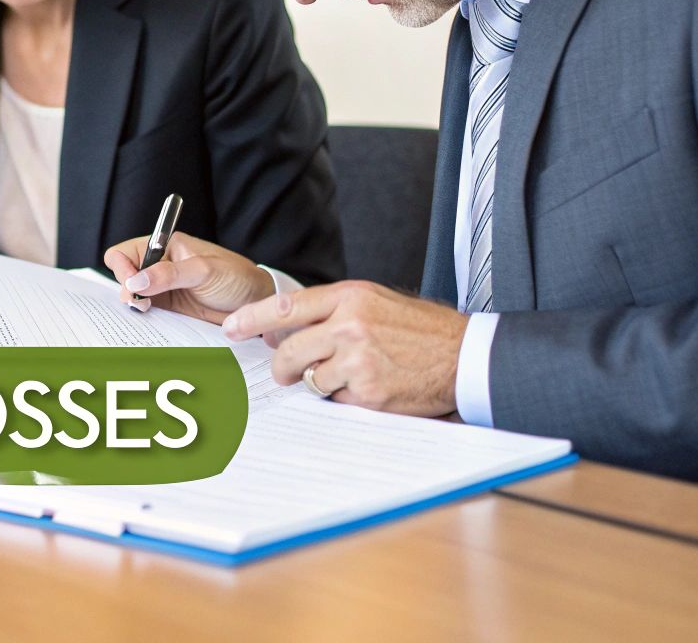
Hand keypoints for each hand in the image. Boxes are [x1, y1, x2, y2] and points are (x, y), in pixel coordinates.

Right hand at [101, 232, 272, 322]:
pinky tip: (151, 322)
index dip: (122, 268)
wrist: (256, 302)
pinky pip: (147, 313)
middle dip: (126, 290)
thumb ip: (169, 275)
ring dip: (134, 306)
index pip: (125, 253)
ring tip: (146, 313)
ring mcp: (163, 288)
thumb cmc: (236, 276)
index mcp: (165, 246)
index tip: (131, 286)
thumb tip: (135, 282)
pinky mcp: (169, 308)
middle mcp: (160, 265)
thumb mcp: (204, 271)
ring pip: (133, 297)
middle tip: (140, 304)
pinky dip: (144, 319)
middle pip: (124, 276)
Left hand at [223, 280, 467, 416]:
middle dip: (284, 367)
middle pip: (289, 351)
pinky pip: (337, 400)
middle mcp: (350, 325)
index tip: (232, 328)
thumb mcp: (377, 302)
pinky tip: (372, 387)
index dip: (252, 318)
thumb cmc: (422, 330)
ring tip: (354, 374)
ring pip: (312, 379)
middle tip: (288, 373)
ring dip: (323, 383)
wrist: (464, 355)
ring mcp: (358, 360)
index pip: (287, 306)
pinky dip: (347, 398)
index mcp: (350, 297)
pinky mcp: (368, 392)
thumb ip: (332, 312)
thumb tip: (283, 330)